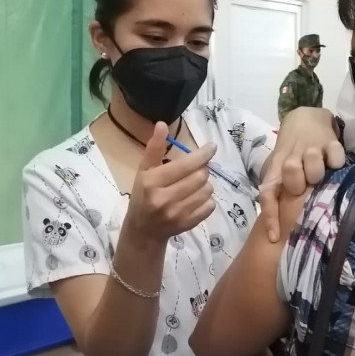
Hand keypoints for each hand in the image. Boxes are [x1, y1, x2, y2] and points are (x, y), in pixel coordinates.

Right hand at [124, 122, 216, 242]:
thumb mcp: (144, 170)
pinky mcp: (187, 225)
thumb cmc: (143, 195)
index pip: (185, 165)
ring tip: (194, 185)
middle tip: (197, 170)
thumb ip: (154, 148)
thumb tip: (162, 124)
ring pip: (207, 191)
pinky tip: (196, 198)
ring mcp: (177, 214)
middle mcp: (164, 198)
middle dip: (203, 169)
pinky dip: (207, 200)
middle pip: (200, 177)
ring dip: (205, 184)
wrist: (143, 230)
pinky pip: (210, 206)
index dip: (203, 154)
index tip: (212, 147)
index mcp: (152, 182)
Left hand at [260, 107, 345, 241]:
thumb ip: (279, 192)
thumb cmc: (291, 151)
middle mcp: (291, 159)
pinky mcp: (330, 142)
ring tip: (322, 170)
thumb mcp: (279, 168)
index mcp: (276, 170)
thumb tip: (279, 227)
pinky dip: (337, 161)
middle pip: (292, 176)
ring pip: (314, 165)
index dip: (270, 216)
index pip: (267, 194)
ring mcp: (311, 149)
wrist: (304, 117)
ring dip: (318, 171)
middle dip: (298, 184)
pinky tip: (335, 161)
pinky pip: (336, 156)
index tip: (275, 238)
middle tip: (306, 183)